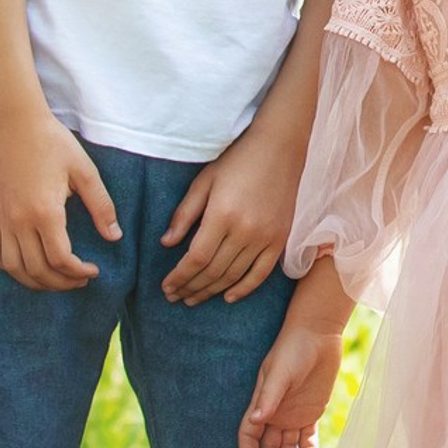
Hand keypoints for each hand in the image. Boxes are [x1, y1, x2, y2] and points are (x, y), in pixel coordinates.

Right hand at [0, 109, 117, 290]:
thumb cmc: (52, 143)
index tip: (93, 270)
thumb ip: (101, 206)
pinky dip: (9, 267)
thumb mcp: (85, 171)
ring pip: (13, 267)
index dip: (78, 272)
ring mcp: (0, 219)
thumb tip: (114, 236)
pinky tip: (25, 266)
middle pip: (37, 270)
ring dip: (35, 281)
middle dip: (61, 282)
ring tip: (56, 279)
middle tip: (79, 280)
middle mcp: (18, 221)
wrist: (14, 124)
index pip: (60, 259)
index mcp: (45, 211)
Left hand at [160, 113, 303, 303]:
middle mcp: (245, 230)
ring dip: (211, 291)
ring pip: (234, 276)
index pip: (196, 258)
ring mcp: (266, 237)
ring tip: (193, 299)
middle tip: (175, 296)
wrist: (280, 148)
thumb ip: (185, 213)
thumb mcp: (204, 181)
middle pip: (213, 271)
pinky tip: (228, 297)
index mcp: (223, 214)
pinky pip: (261, 273)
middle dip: (190, 287)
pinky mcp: (280, 239)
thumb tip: (167, 243)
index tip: (166, 286)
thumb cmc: (237, 161)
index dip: (180, 276)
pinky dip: (244, 289)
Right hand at [236, 266, 347, 447]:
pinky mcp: (311, 413)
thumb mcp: (280, 372)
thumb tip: (257, 421)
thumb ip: (270, 397)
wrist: (318, 334)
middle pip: (269, 447)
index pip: (249, 435)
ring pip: (287, 447)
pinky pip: (307, 438)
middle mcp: (274, 413)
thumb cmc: (293, 349)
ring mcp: (292, 415)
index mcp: (261, 404)